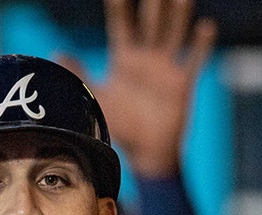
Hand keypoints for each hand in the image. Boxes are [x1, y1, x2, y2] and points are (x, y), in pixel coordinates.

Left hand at [59, 0, 215, 177]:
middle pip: (150, 24)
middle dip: (153, 4)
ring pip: (173, 36)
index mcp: (124, 60)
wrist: (145, 152)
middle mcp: (146, 60)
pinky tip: (206, 27)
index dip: (119, 7)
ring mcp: (166, 70)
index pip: (121, 26)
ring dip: (177, 16)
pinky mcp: (182, 85)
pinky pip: (194, 61)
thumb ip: (79, 74)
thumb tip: (56, 53)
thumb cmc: (120, 126)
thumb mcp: (96, 97)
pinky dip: (200, 46)